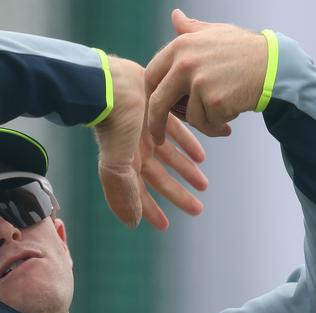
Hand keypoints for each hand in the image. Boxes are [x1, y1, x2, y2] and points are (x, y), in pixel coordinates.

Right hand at [94, 56, 206, 229]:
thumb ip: (124, 194)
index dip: (151, 211)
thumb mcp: (118, 164)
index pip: (139, 195)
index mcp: (124, 165)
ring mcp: (146, 130)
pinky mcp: (157, 109)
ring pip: (170, 157)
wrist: (112, 84)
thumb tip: (133, 223)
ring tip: (204, 184)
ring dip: (186, 170)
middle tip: (197, 209)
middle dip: (178, 194)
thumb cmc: (115, 124)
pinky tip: (201, 154)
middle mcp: (135, 150)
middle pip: (159, 178)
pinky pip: (176, 130)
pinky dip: (189, 143)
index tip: (166, 226)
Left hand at [145, 9, 267, 142]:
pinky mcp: (215, 101)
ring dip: (204, 121)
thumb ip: (191, 29)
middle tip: (158, 138)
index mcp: (181, 46)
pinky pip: (208, 124)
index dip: (150, 95)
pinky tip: (232, 113)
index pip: (151, 75)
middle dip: (155, 125)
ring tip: (223, 109)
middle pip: (158, 103)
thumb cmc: (245, 50)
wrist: (276, 65)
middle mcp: (186, 63)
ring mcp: (200, 83)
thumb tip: (175, 16)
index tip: (151, 109)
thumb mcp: (215, 33)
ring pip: (189, 117)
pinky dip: (219, 125)